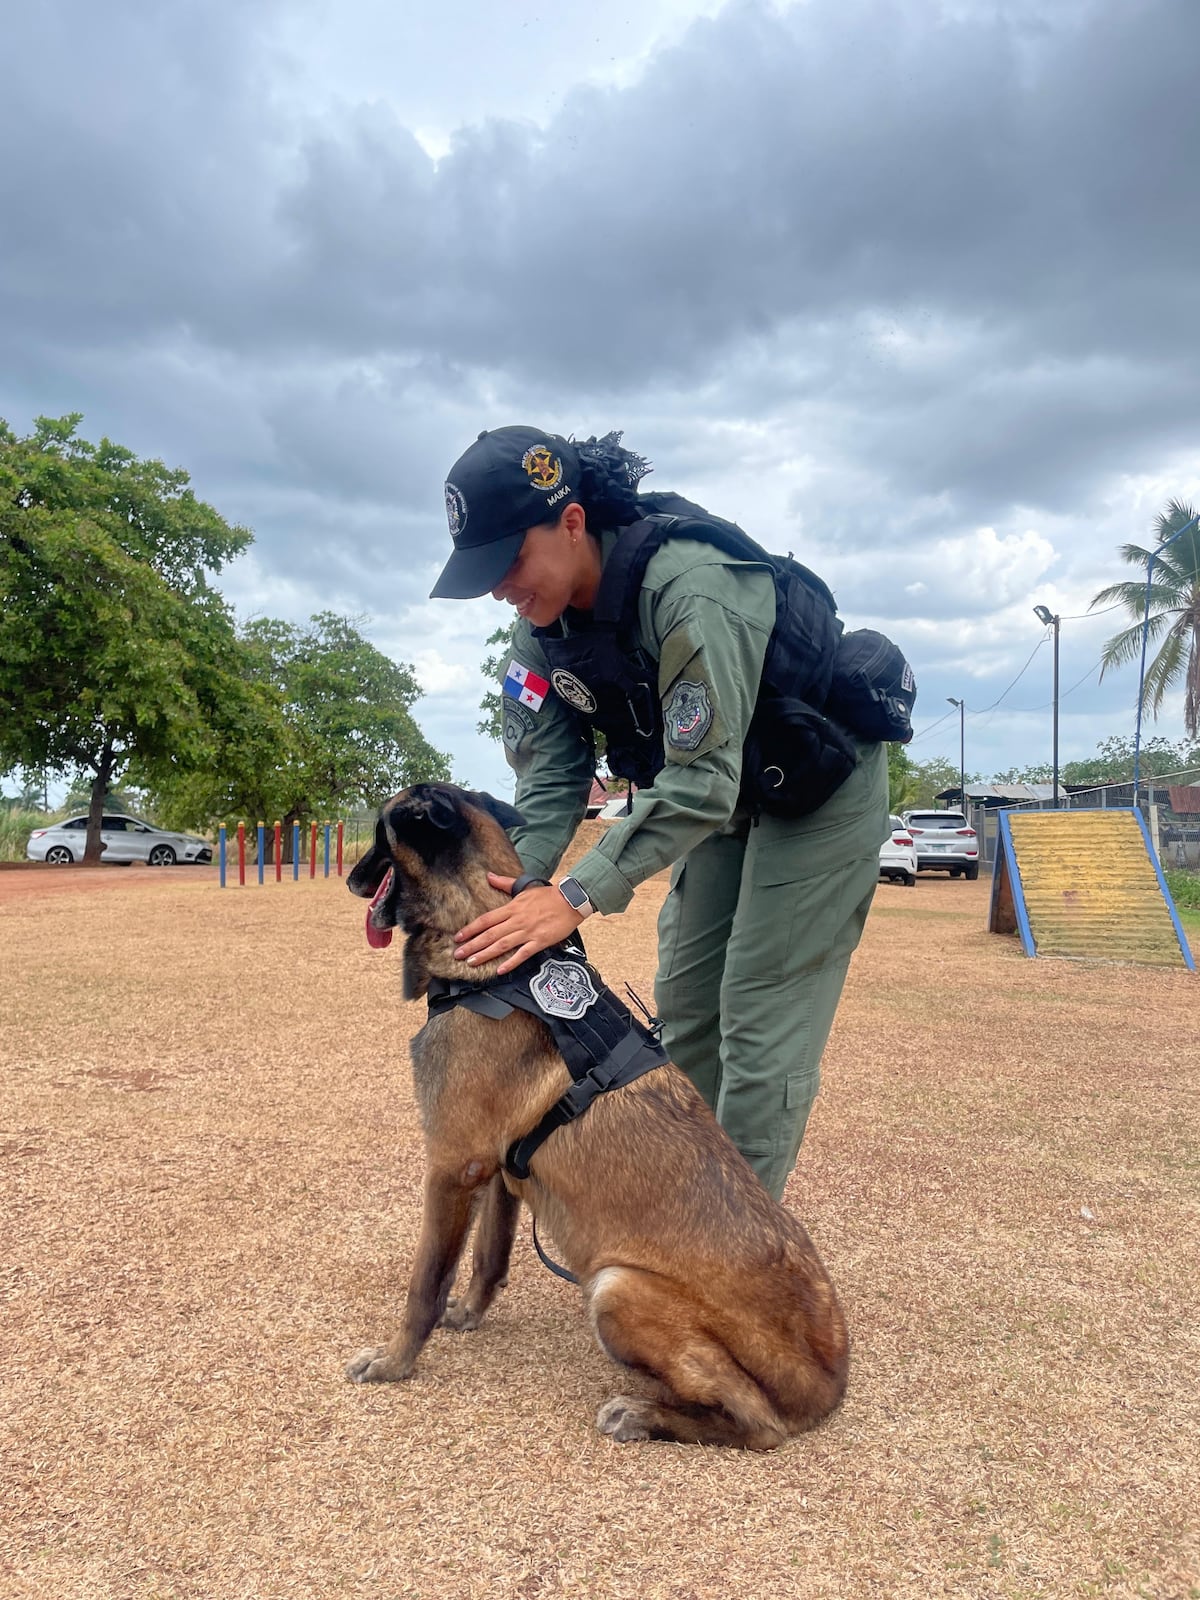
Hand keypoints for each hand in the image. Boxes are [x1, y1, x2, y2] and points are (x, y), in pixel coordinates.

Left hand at [454, 873, 584, 973]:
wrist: (570, 900)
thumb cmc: (547, 895)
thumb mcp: (524, 886)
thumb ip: (504, 882)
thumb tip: (489, 876)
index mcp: (512, 908)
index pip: (486, 920)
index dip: (471, 929)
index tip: (458, 937)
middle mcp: (517, 921)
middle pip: (490, 934)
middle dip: (472, 945)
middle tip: (458, 954)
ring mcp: (528, 932)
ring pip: (502, 945)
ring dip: (485, 954)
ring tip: (471, 962)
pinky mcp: (540, 941)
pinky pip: (523, 954)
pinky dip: (511, 962)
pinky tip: (500, 970)